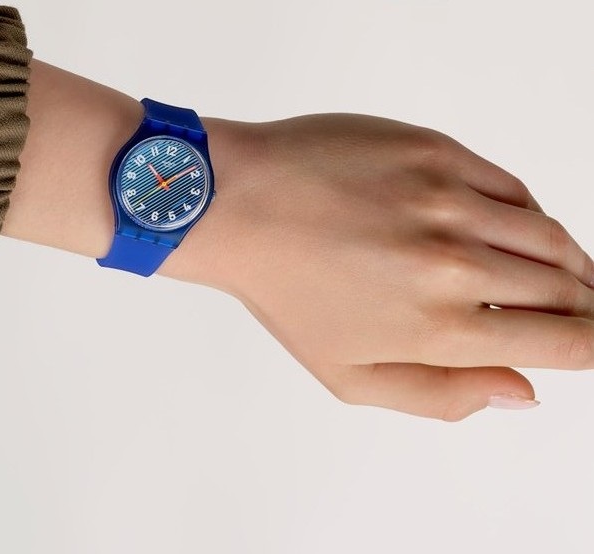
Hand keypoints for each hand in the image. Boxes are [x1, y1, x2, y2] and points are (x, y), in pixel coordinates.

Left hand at [159, 113, 593, 420]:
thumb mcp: (350, 376)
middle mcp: (457, 262)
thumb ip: (442, 395)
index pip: (564, 341)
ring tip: (565, 276)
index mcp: (440, 325)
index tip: (587, 344)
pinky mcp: (439, 151)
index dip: (589, 346)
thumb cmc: (286, 291)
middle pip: (566, 288)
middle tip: (578, 314)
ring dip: (569, 262)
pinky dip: (527, 215)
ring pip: (550, 235)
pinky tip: (516, 230)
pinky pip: (511, 187)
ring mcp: (451, 199)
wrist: (239, 204)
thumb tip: (521, 392)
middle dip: (582, 307)